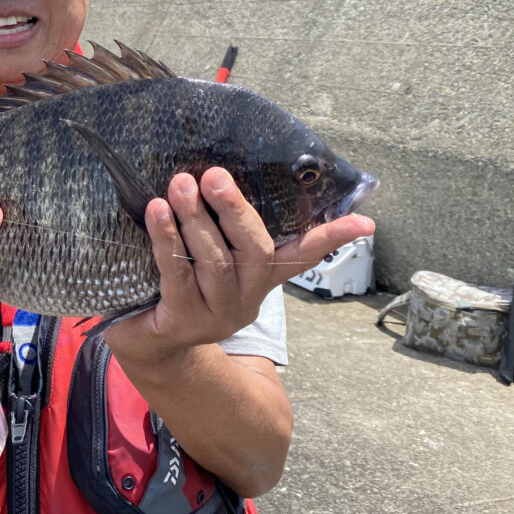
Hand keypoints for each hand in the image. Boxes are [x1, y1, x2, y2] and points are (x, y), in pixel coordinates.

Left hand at [105, 167, 374, 363]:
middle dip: (234, 209)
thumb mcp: (202, 254)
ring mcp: (217, 315)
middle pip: (254, 250)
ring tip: (179, 184)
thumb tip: (211, 172)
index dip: (333, 238)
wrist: (147, 342)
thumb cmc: (175, 283)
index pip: (303, 256)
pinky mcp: (182, 323)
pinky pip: (176, 274)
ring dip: (195, 218)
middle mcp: (246, 298)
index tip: (367, 223)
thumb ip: (218, 225)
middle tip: (212, 174)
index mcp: (258, 279)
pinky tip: (157, 211)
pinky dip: (166, 238)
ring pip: (214, 260)